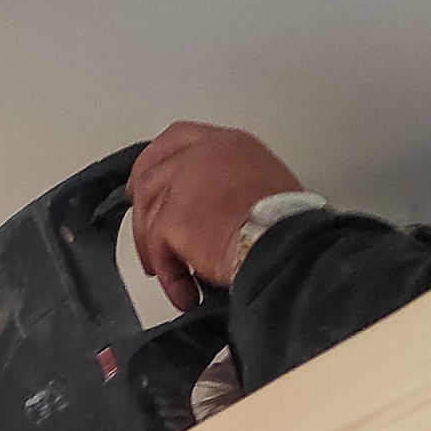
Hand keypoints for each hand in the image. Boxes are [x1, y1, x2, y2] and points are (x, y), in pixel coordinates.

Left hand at [130, 123, 302, 308]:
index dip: (155, 161)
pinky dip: (169, 275)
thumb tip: (217, 211)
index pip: (177, 139)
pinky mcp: (172, 218)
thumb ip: (232, 185)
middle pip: (152, 175)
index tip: (144, 180)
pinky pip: (156, 248)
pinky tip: (183, 291)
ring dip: (154, 249)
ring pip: (148, 214)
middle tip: (145, 236)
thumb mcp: (264, 185)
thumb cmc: (287, 223)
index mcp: (228, 144)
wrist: (283, 243)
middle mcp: (203, 156)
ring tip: (172, 274)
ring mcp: (183, 184)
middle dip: (143, 209)